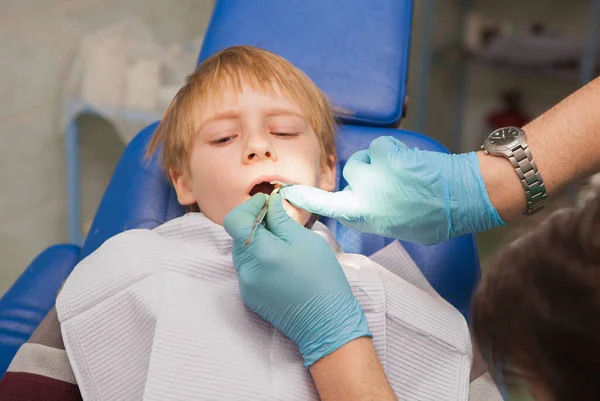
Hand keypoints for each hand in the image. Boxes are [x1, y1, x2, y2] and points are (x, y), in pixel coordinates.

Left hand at [223, 193, 370, 367]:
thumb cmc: (323, 279)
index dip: (249, 207)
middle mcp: (246, 270)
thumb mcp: (307, 241)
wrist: (326, 322)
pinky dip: (258, 258)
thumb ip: (282, 220)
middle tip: (278, 220)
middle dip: (255, 223)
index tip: (267, 203)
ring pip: (242, 252)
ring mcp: (245, 286)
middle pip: (238, 236)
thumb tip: (270, 203)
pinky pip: (247, 268)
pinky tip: (280, 262)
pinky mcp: (249, 296)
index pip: (235, 221)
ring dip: (256, 241)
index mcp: (261, 254)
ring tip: (282, 242)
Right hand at [280, 136, 504, 244]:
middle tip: (390, 183)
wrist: (459, 199)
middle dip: (366, 176)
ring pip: (364, 160)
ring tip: (403, 173)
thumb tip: (366, 207)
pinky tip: (409, 162)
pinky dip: (393, 151)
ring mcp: (372, 175)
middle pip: (351, 176)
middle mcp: (362, 197)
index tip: (288, 192)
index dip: (307, 198)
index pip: (327, 206)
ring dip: (379, 163)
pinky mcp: (384, 155)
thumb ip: (374, 217)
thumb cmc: (434, 219)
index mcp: (363, 217)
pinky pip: (381, 147)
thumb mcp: (397, 228)